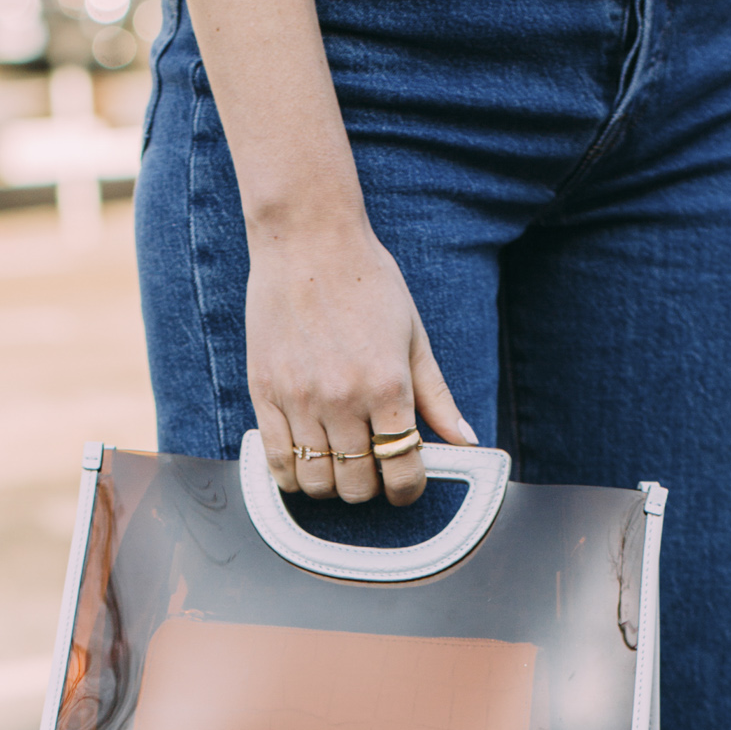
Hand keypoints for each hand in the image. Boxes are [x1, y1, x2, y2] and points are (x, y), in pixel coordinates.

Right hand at [246, 216, 475, 504]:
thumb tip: (465, 440)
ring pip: (315, 481)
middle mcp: (342, 399)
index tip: (407, 485)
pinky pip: (275, 461)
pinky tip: (305, 462)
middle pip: (356, 485)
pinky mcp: (265, 393)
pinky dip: (291, 477)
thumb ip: (437, 396)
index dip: (408, 490)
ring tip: (340, 464)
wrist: (308, 239)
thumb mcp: (414, 337)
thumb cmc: (367, 282)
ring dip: (332, 485)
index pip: (402, 469)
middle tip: (373, 469)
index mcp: (387, 386)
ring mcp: (299, 399)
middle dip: (371, 488)